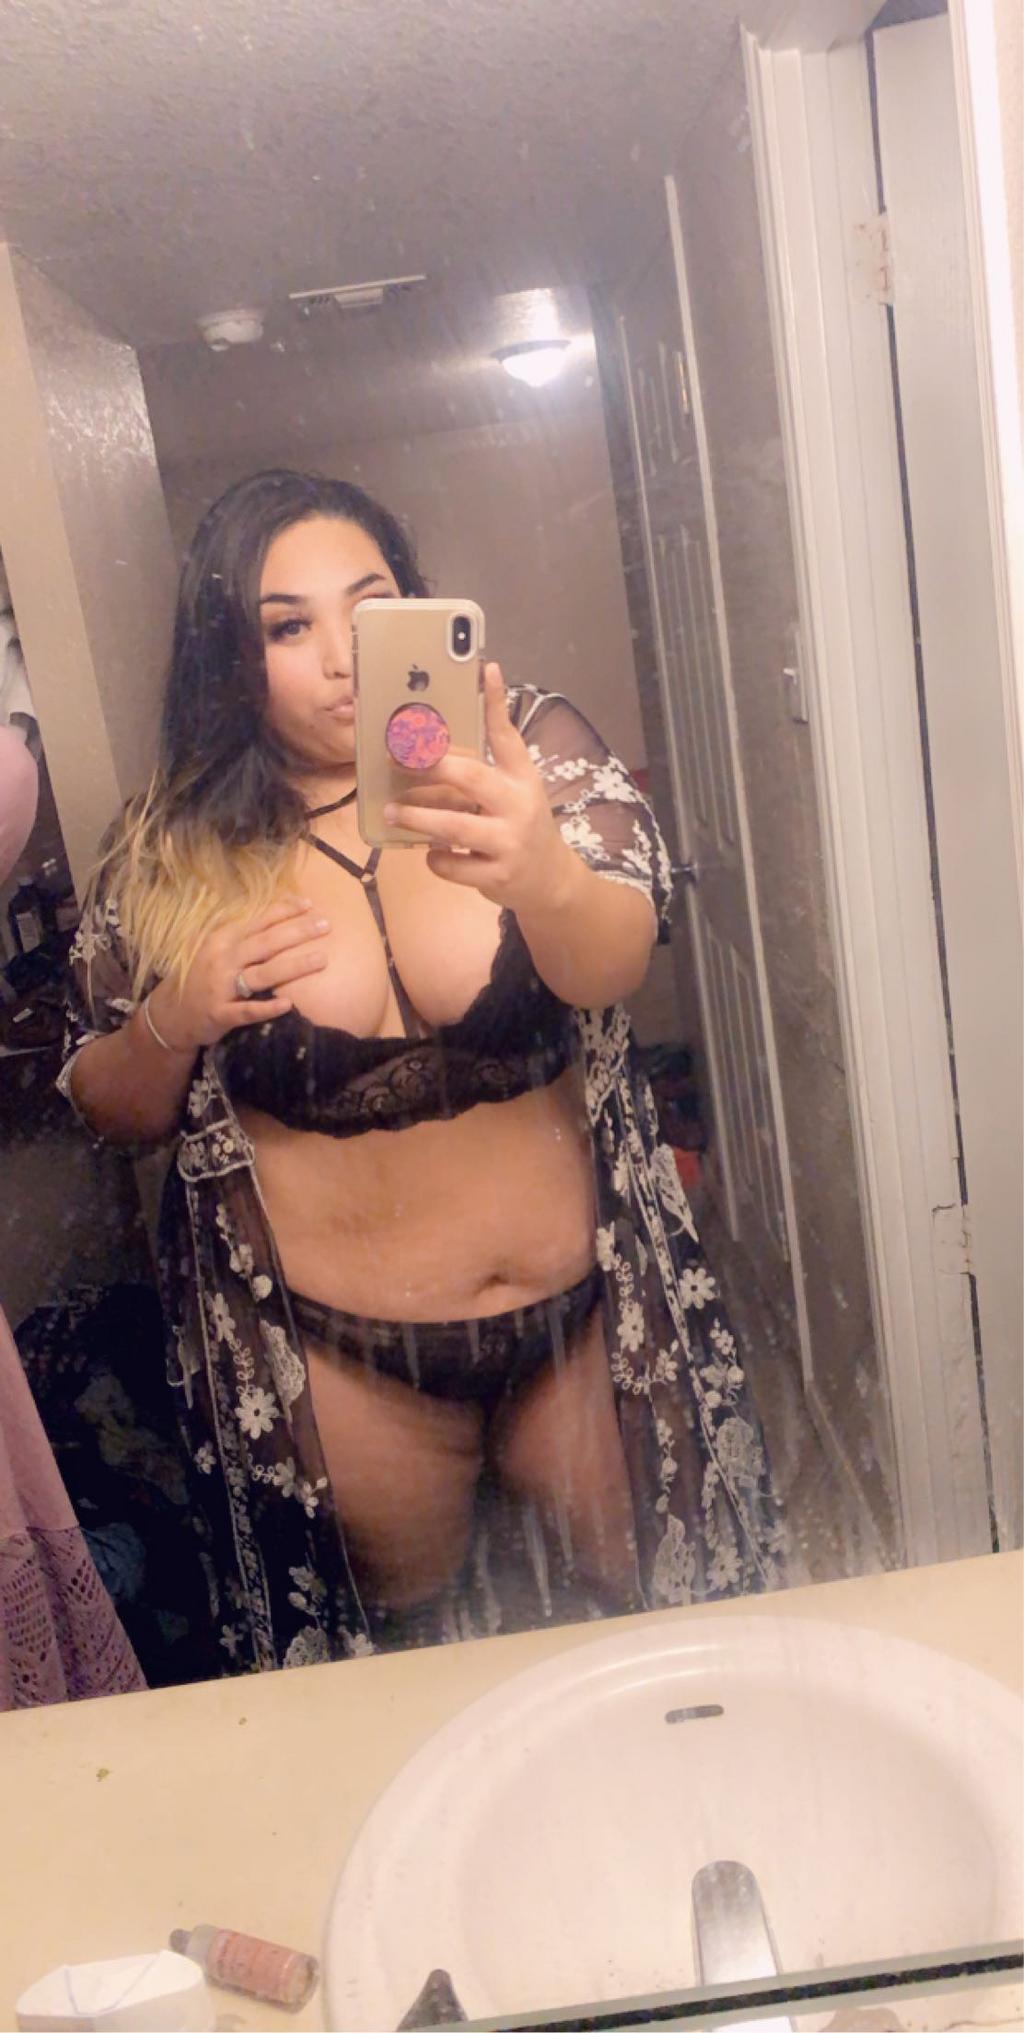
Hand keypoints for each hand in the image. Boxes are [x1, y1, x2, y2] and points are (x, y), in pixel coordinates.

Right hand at [146, 897, 330, 1050]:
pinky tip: (288, 1004)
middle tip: (326, 925)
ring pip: (263, 974)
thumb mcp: (217, 949)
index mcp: (223, 939)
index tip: (311, 904)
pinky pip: (246, 1010)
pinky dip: (266, 1007)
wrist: (170, 1012)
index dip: (284, 911)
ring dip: (294, 966)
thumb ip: (244, 936)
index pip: (259, 921)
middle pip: (266, 943)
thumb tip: (280, 918)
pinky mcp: (220, 1013)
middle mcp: (223, 959)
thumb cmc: (202, 977)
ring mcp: (221, 987)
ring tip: (322, 959)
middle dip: (298, 932)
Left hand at [385, 664, 574, 913]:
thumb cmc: (521, 823)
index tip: (485, 668)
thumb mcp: (516, 787)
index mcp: (522, 779)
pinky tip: (430, 851)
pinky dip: (436, 858)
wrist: (547, 878)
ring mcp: (509, 842)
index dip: (495, 702)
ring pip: (455, 827)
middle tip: (396, 758)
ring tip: (392, 812)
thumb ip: (490, 759)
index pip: (507, 735)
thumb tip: (457, 718)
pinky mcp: (497, 875)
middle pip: (472, 778)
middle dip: (430, 766)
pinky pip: (454, 865)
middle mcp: (519, 806)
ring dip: (418, 818)